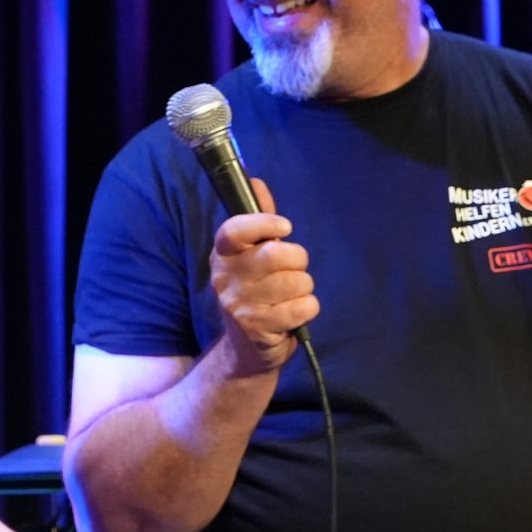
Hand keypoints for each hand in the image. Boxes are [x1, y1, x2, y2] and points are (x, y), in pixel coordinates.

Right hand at [209, 180, 316, 375]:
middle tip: (293, 270)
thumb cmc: (256, 293)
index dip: (264, 223)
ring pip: (296, 281)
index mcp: (223, 254)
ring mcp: (240, 305)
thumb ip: (257, 219)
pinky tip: (294, 314)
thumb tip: (256, 181)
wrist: (245, 350)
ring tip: (290, 296)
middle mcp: (226, 278)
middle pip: (277, 254)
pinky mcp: (258, 328)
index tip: (285, 227)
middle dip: (298, 260)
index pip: (235, 230)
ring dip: (304, 287)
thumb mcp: (251, 256)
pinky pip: (303, 307)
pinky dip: (308, 308)